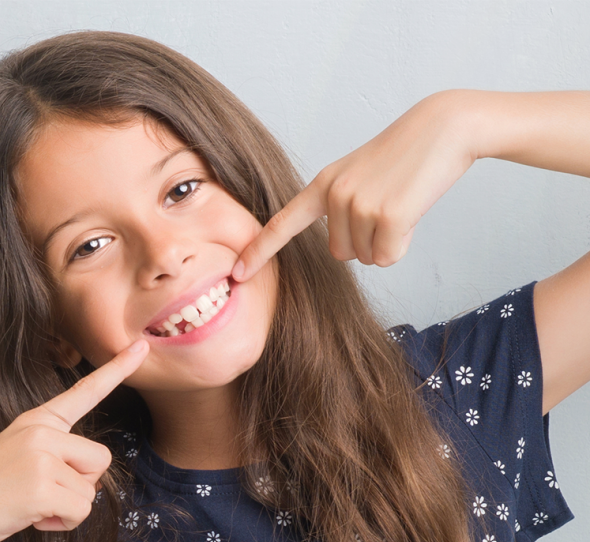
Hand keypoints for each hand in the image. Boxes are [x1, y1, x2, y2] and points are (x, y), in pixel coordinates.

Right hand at [0, 340, 149, 541]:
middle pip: (101, 460)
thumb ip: (56, 457)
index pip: (85, 391)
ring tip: (30, 505)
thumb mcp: (20, 457)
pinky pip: (80, 511)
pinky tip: (31, 518)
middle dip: (81, 485)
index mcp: (38, 420)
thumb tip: (88, 482)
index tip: (142, 346)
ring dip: (68, 508)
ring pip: (90, 491)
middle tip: (41, 493)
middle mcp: (42, 432)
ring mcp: (41, 457)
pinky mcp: (40, 487)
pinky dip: (61, 524)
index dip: (117, 369)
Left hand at [232, 91, 476, 280]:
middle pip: (339, 254)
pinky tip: (411, 214)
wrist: (444, 128)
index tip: (238, 273)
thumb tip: (340, 250)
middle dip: (365, 242)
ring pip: (365, 258)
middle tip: (387, 206)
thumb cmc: (405, 155)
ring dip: (386, 242)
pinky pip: (387, 257)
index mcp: (323, 184)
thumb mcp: (360, 175)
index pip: (283, 223)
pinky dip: (402, 245)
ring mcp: (359, 205)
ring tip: (400, 204)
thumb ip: (340, 208)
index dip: (260, 250)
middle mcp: (335, 195)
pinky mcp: (387, 216)